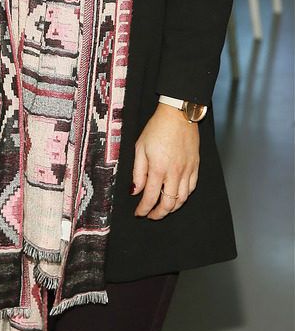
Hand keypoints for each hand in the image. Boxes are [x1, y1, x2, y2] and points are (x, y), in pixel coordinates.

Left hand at [131, 104, 199, 219]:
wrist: (178, 115)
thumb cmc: (157, 128)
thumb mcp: (140, 148)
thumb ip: (138, 172)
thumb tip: (135, 191)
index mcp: (158, 168)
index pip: (150, 197)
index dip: (144, 209)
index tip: (139, 213)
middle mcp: (175, 173)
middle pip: (169, 204)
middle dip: (158, 214)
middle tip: (150, 215)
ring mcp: (187, 171)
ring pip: (182, 199)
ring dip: (172, 208)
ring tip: (163, 208)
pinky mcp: (195, 167)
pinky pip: (192, 188)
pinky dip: (184, 197)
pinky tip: (177, 197)